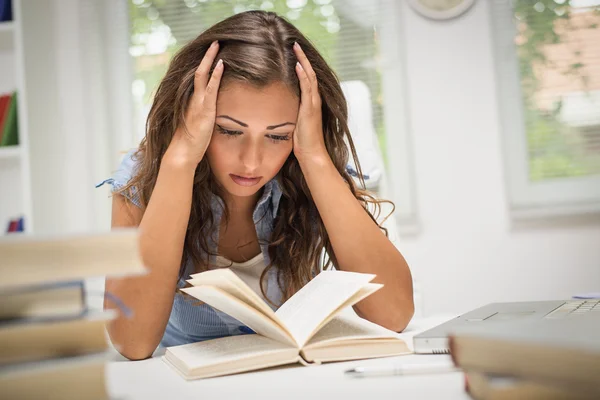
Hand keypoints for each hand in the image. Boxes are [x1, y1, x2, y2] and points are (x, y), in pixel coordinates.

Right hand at [166, 41, 223, 166]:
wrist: (182, 153)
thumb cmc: (191, 143)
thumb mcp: (198, 126)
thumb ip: (203, 116)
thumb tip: (211, 115)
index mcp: (191, 101)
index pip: (198, 78)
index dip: (205, 66)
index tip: (213, 55)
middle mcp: (192, 99)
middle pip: (198, 70)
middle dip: (207, 56)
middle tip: (216, 42)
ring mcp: (197, 103)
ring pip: (202, 74)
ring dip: (211, 59)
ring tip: (218, 45)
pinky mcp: (204, 110)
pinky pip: (210, 88)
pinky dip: (216, 75)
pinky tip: (222, 64)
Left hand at [292, 42, 327, 163]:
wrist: (312, 154)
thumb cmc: (302, 141)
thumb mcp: (294, 121)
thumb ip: (289, 111)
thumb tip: (276, 106)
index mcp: (310, 101)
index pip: (306, 77)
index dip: (300, 64)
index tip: (292, 52)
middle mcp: (314, 100)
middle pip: (309, 72)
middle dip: (302, 57)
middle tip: (294, 43)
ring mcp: (314, 103)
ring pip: (310, 77)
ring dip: (303, 61)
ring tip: (296, 48)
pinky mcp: (311, 109)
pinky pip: (308, 88)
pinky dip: (303, 76)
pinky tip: (298, 66)